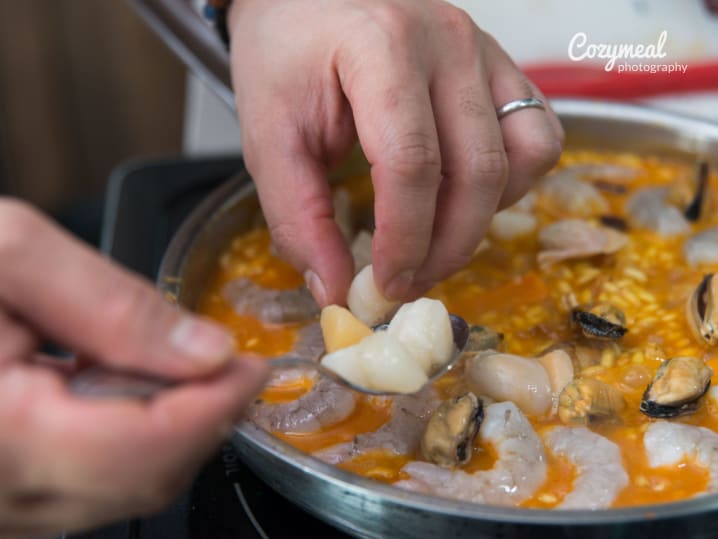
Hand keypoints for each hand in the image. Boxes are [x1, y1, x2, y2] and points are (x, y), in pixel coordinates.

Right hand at [0, 199, 267, 538]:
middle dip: (205, 418)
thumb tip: (207, 351)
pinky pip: (87, 486)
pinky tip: (125, 389)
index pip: (148, 448)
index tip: (253, 363)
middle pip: (146, 478)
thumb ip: (113, 307)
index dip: (219, 404)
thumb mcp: (8, 255)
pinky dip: (130, 439)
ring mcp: (0, 506)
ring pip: (123, 490)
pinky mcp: (2, 495)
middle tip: (231, 363)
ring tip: (179, 368)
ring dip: (173, 430)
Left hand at [228, 0, 562, 304]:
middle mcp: (448, 44)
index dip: (404, 239)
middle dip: (447, 247)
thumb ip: (298, 216)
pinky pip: (537, 134)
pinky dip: (512, 181)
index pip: (411, 162)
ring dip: (486, 216)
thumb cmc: (285, 56)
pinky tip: (464, 195)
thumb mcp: (269, 136)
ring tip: (437, 239)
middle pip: (477, 170)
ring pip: (525, 154)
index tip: (385, 284)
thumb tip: (337, 289)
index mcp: (381, 48)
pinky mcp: (500, 66)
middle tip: (408, 282)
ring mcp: (483, 51)